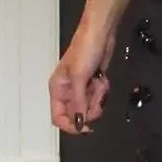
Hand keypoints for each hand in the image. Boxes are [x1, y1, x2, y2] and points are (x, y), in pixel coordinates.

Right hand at [49, 19, 116, 134]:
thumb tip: (77, 123)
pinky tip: (102, 79)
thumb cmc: (85, 50)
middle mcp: (68, 91)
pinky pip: (99, 97)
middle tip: (97, 99)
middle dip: (90, 109)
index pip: (58, 118)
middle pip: (77, 115)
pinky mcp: (93, 84)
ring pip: (90, 107)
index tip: (86, 127)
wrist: (101, 34)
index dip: (71, 125)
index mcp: (58, 90)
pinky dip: (103, 91)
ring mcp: (81, 88)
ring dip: (98, 98)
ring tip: (99, 82)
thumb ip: (78, 103)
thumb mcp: (79, 78)